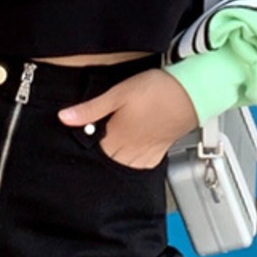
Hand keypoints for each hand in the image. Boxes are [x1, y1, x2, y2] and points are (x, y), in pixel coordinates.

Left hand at [59, 69, 198, 168]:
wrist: (192, 92)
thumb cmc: (157, 89)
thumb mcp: (118, 93)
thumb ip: (91, 109)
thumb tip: (64, 118)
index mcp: (117, 138)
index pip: (93, 152)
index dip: (83, 147)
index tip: (78, 140)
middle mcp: (131, 149)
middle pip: (108, 162)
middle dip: (98, 156)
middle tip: (93, 146)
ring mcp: (147, 151)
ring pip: (124, 166)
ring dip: (115, 162)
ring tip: (110, 150)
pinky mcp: (161, 149)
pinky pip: (144, 166)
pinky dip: (134, 165)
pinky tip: (131, 157)